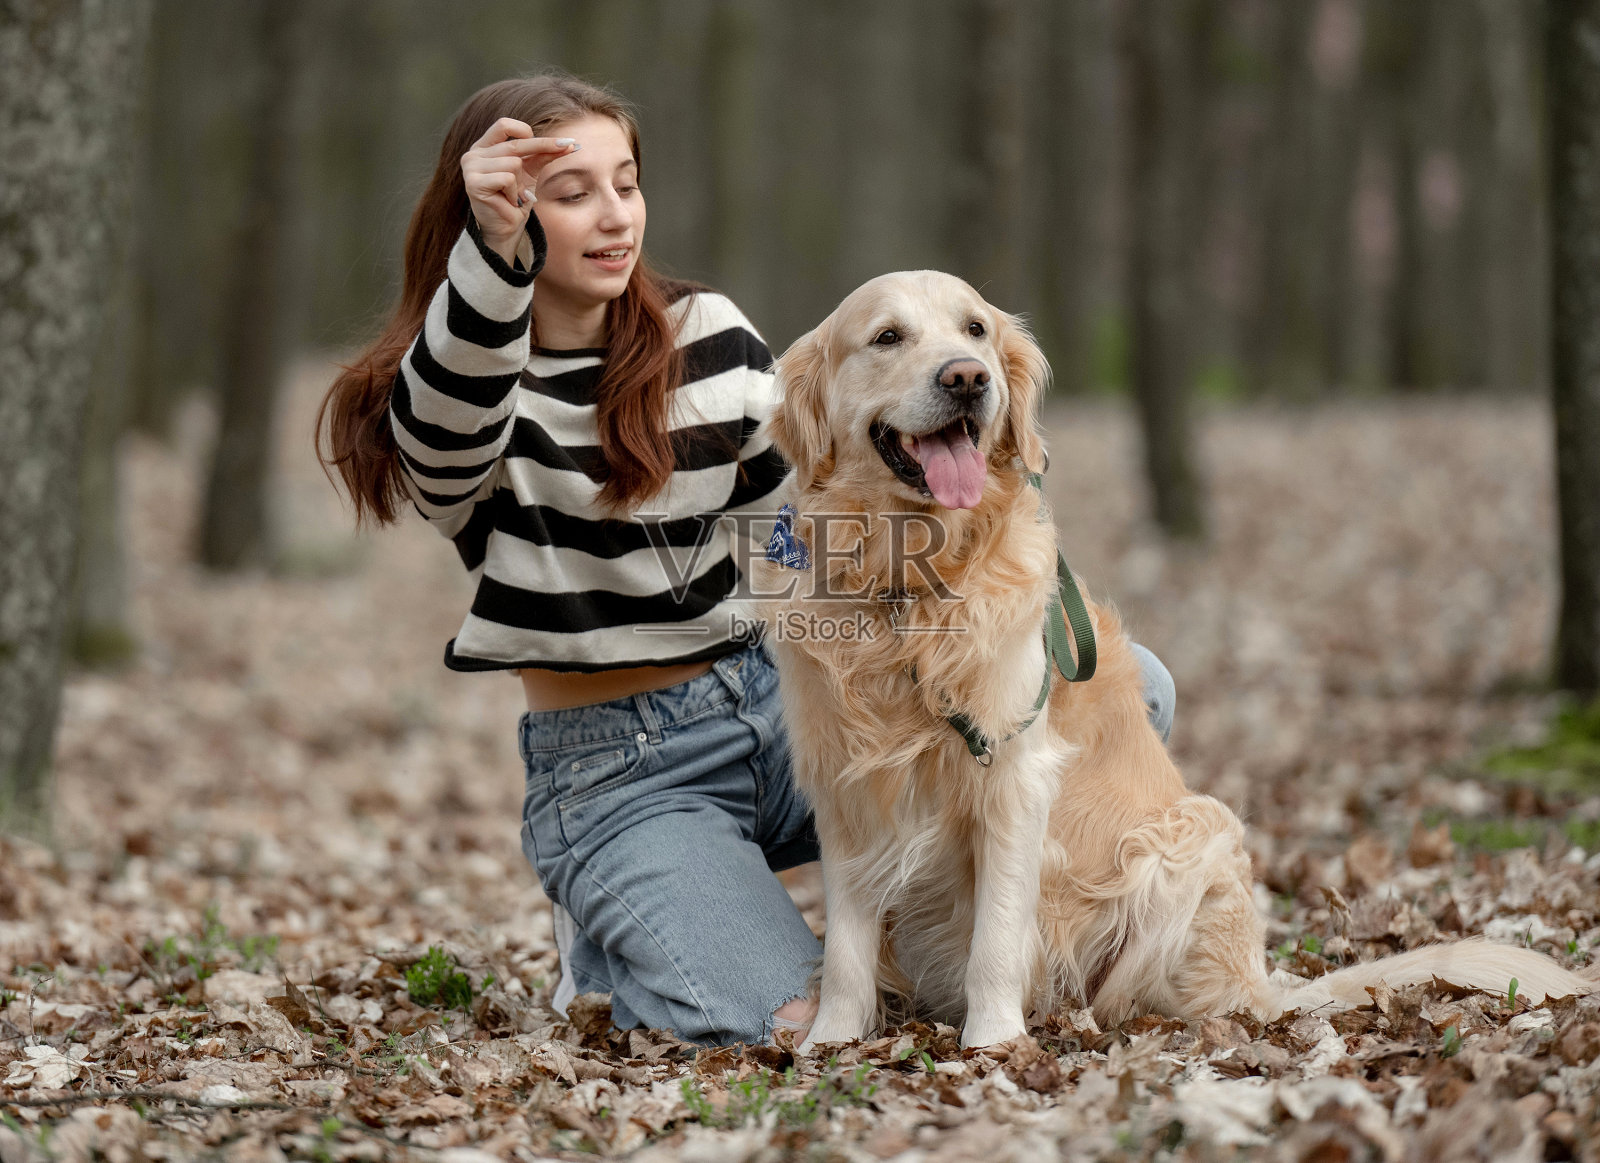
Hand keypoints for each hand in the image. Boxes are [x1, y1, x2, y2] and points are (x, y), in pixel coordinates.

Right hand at [461, 118, 578, 262]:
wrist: (507, 228)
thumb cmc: (515, 199)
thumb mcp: (531, 172)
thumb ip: (543, 155)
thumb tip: (568, 143)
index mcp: (484, 147)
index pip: (503, 126)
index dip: (525, 129)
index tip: (551, 140)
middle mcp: (474, 154)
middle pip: (515, 144)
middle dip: (542, 147)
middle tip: (567, 147)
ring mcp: (471, 168)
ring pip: (513, 163)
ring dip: (521, 183)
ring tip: (514, 195)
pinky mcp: (474, 183)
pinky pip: (507, 178)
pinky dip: (514, 192)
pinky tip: (508, 201)